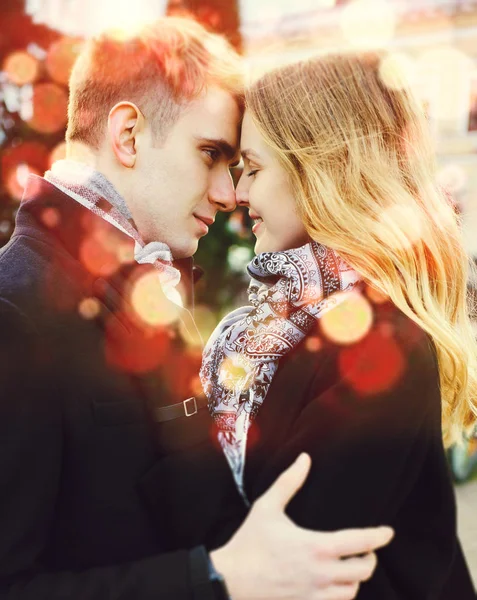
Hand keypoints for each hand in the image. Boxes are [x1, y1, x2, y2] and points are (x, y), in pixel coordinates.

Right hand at [210, 453, 393, 599]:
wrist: (231, 579)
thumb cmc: (250, 541)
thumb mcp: (267, 506)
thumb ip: (289, 482)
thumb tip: (305, 458)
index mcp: (316, 547)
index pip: (360, 542)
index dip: (378, 537)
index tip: (388, 532)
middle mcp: (321, 573)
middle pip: (364, 570)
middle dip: (370, 558)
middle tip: (367, 549)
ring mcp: (315, 594)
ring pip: (353, 591)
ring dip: (357, 578)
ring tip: (352, 566)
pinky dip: (343, 594)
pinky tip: (336, 584)